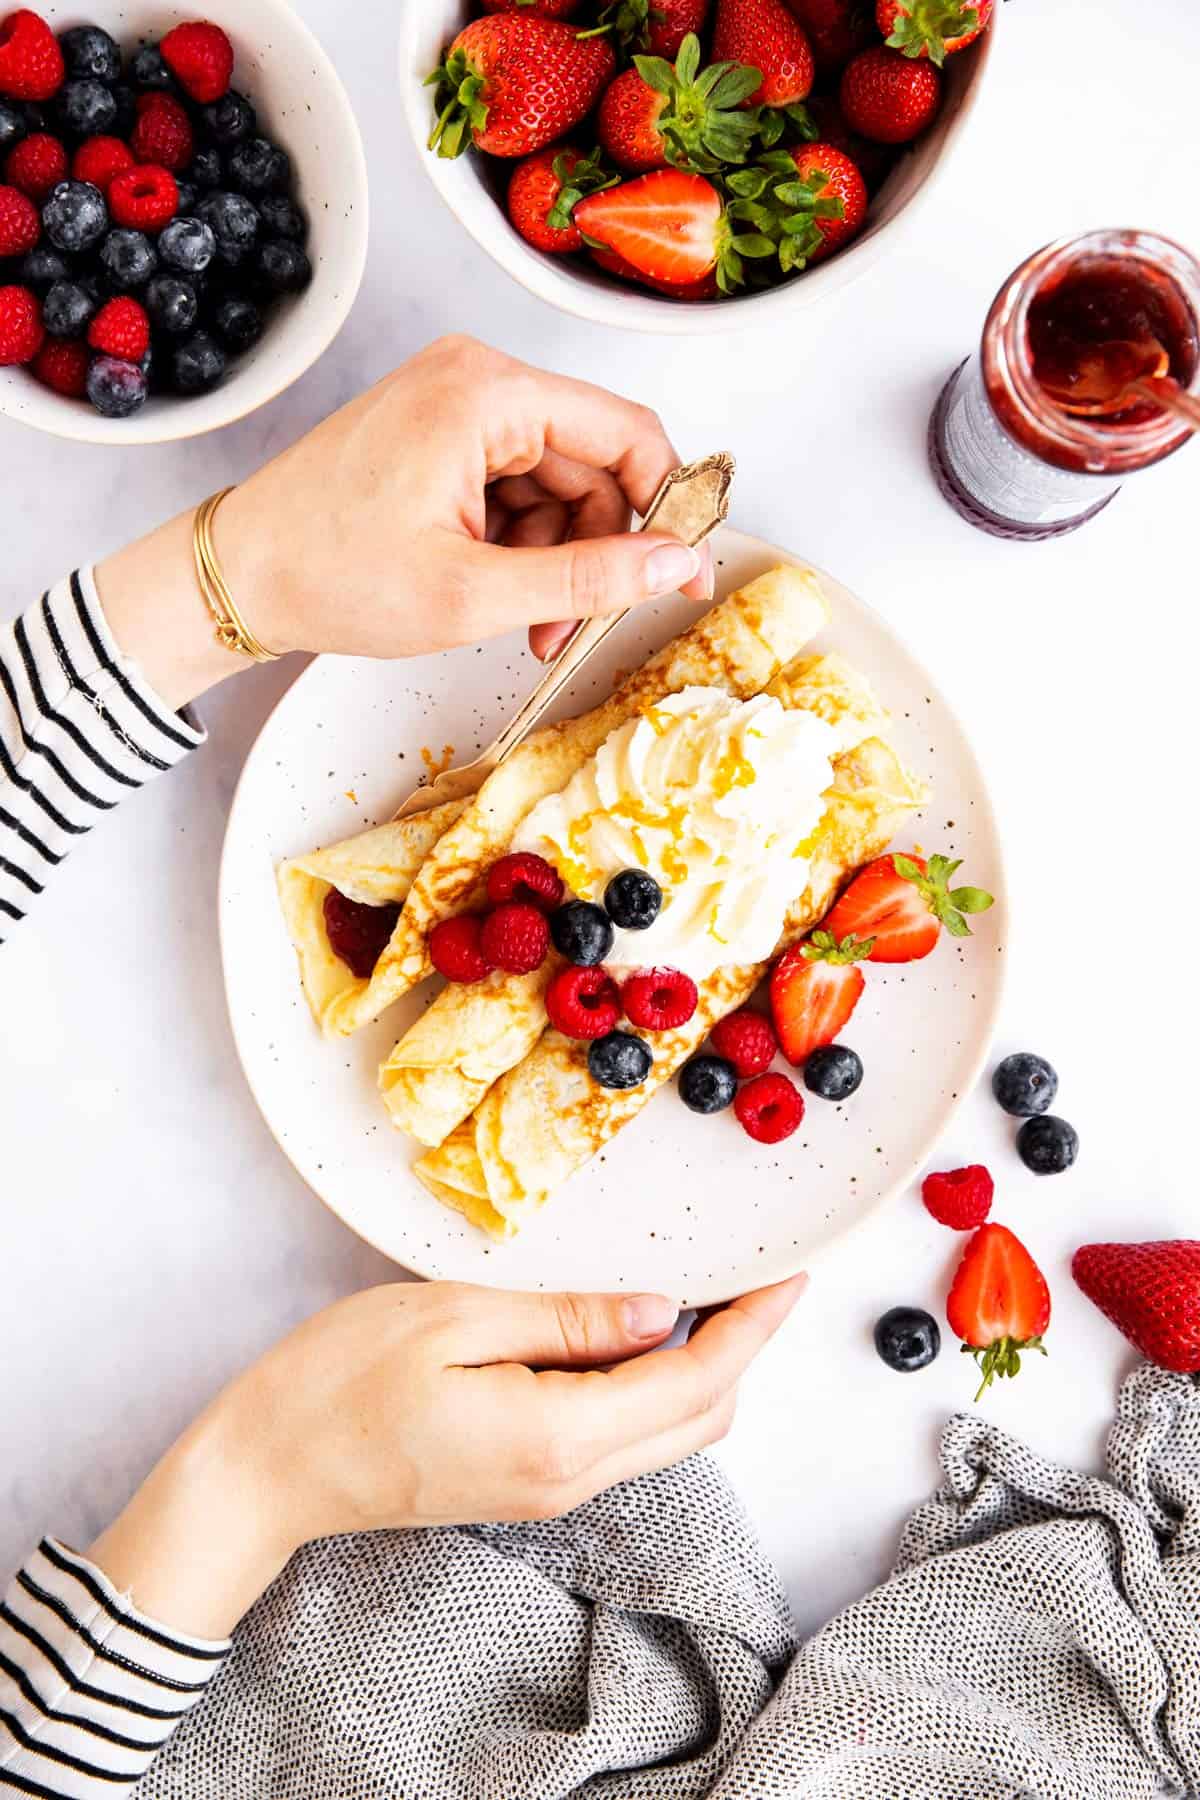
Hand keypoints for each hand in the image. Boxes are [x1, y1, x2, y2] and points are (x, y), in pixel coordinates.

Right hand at [88, 1275, 804, 1638]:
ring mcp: (550, 1491)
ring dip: (703, 1369)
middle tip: (761, 1276)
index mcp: (559, 1437)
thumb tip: (661, 1311)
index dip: (753, 1328)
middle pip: (700, 1420)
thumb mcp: (454, 1319)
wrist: (270, 1470)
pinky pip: (621, 1437)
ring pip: (667, 1433)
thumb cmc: (341, 1382)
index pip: (695, 1383)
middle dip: (744, 1349)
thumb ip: (568, 1319)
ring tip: (711, 1291)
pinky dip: (653, 1386)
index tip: (790, 1277)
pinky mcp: (528, 1485)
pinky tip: (639, 1331)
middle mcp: (570, 1480)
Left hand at [95, 336, 713, 708]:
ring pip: (560, 484)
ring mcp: (455, 403)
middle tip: (576, 627)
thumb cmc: (329, 575)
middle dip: (599, 551)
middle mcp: (475, 378)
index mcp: (485, 392)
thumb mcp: (473, 593)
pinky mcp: (441, 435)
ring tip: (525, 625)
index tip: (683, 574)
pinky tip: (500, 595)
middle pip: (595, 463)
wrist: (238, 577)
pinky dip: (523, 546)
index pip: (627, 431)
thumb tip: (678, 567)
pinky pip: (519, 488)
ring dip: (560, 559)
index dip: (668, 506)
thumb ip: (589, 578)